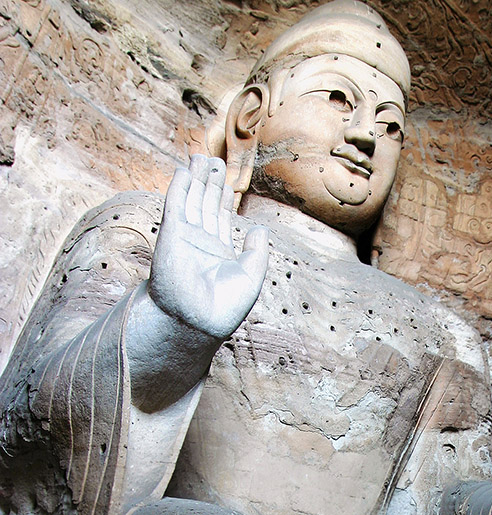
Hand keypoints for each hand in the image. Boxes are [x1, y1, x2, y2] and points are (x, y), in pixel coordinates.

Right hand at [149, 155, 268, 338]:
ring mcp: (185, 238)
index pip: (220, 219)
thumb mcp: (252, 274)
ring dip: (195, 179)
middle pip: (205, 205)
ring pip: (191, 200)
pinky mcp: (171, 233)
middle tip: (214, 161)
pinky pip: (175, 204)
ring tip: (201, 157)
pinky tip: (185, 170)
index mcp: (218, 253)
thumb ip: (258, 249)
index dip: (223, 199)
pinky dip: (179, 186)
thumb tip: (259, 228)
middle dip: (209, 183)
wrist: (200, 319)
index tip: (226, 182)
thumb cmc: (226, 306)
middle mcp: (200, 243)